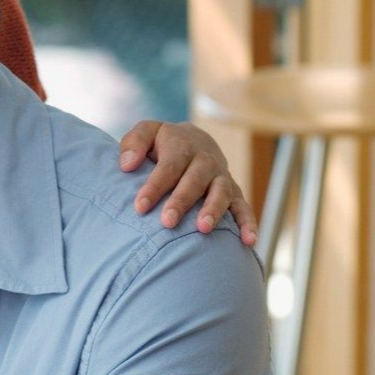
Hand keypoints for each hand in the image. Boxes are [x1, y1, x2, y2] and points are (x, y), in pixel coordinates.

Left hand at [118, 120, 256, 244]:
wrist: (195, 140)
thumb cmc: (162, 143)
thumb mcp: (146, 133)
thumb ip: (133, 143)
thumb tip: (126, 165)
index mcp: (182, 147)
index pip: (168, 167)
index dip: (155, 186)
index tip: (140, 207)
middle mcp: (205, 161)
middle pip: (194, 181)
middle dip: (182, 201)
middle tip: (167, 222)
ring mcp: (221, 177)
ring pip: (221, 192)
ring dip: (213, 211)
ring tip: (203, 229)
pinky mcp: (234, 192)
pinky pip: (243, 207)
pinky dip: (248, 223)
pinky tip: (248, 241)